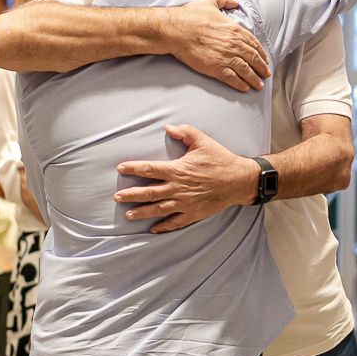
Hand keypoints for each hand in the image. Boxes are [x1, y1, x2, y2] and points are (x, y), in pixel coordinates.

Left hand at [115, 125, 260, 232]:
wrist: (239, 180)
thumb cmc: (220, 159)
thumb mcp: (202, 141)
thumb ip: (184, 132)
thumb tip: (168, 127)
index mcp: (177, 170)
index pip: (149, 169)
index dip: (133, 169)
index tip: (120, 168)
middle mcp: (178, 188)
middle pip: (149, 192)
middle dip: (131, 195)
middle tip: (117, 197)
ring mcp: (185, 203)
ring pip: (158, 209)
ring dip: (142, 212)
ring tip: (129, 215)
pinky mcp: (194, 213)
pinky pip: (175, 222)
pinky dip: (164, 226)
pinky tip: (153, 229)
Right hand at [167, 0, 269, 91]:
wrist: (177, 30)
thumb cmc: (191, 15)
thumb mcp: (210, 1)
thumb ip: (224, 0)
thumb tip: (234, 2)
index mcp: (234, 30)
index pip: (253, 43)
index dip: (261, 53)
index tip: (265, 59)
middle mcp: (233, 44)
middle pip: (253, 58)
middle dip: (261, 68)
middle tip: (266, 74)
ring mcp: (226, 57)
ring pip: (245, 70)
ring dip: (254, 79)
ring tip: (259, 85)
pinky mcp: (215, 68)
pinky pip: (232, 78)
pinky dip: (240, 84)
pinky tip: (244, 89)